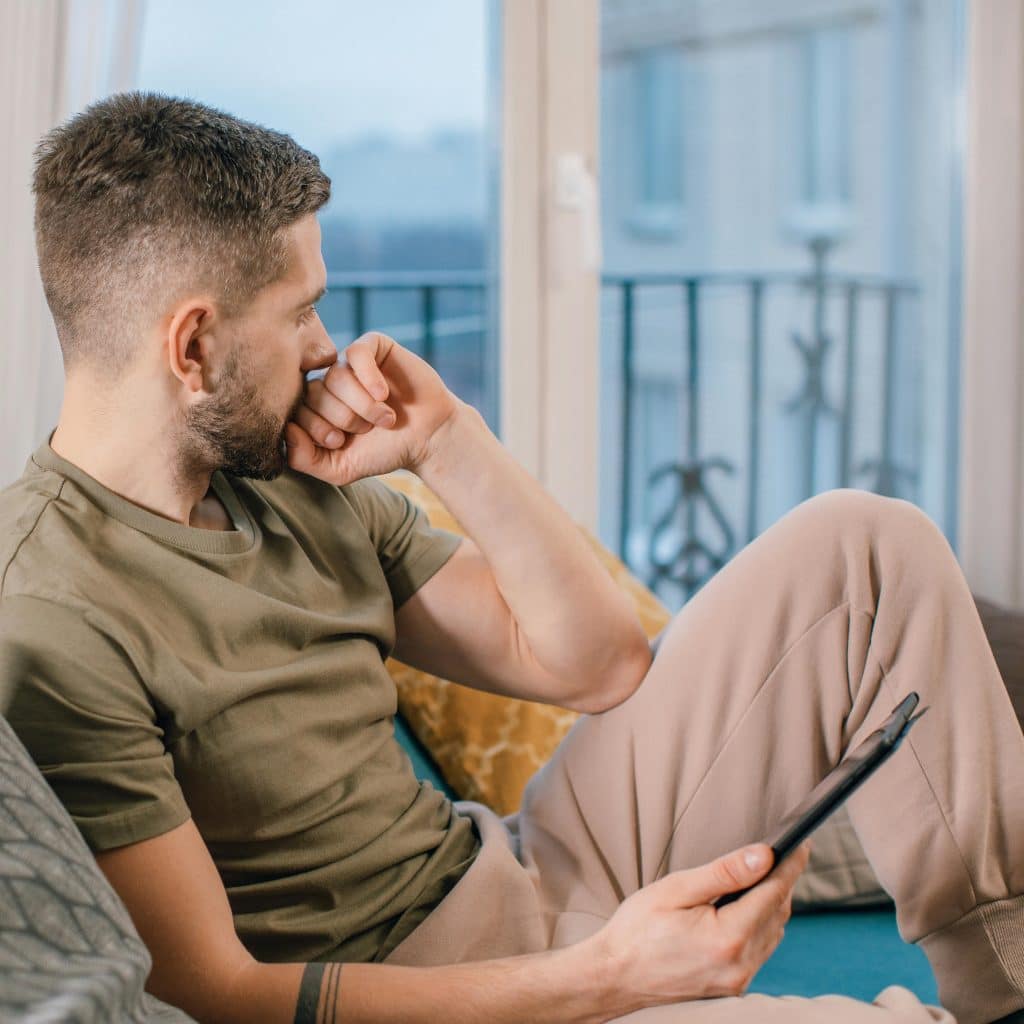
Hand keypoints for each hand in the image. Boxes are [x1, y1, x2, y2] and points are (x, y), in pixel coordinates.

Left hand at [284, 332, 458, 485]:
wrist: (428, 438)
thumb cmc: (385, 451)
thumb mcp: (341, 469)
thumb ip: (305, 460)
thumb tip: (285, 430)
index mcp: (316, 409)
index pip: (295, 410)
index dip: (316, 428)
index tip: (342, 441)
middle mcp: (329, 383)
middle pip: (314, 392)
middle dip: (342, 418)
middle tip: (367, 430)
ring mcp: (350, 364)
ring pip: (336, 376)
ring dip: (363, 404)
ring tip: (385, 418)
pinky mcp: (374, 347)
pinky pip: (356, 353)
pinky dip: (368, 376)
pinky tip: (383, 394)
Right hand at [587, 841, 810, 1014]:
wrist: (613, 976)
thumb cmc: (637, 930)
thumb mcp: (676, 889)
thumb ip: (724, 872)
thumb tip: (763, 855)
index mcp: (727, 938)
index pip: (773, 893)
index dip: (790, 865)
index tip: (801, 842)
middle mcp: (740, 965)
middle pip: (778, 914)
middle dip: (783, 881)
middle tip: (785, 852)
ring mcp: (737, 981)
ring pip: (773, 934)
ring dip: (773, 904)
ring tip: (765, 875)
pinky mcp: (732, 987)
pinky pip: (760, 950)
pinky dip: (761, 925)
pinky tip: (748, 909)